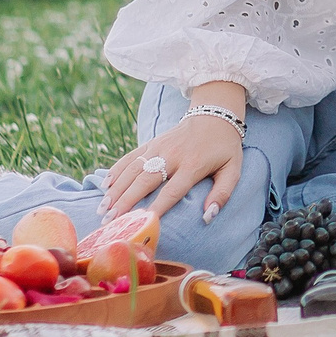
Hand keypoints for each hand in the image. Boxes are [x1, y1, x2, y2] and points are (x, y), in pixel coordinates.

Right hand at [104, 111, 244, 223]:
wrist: (215, 114)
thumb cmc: (224, 148)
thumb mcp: (233, 170)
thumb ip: (222, 193)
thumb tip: (208, 216)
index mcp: (193, 165)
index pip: (173, 190)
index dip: (158, 207)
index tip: (143, 222)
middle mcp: (173, 155)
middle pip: (146, 180)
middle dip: (126, 200)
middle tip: (110, 219)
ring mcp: (159, 146)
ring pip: (133, 168)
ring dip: (116, 188)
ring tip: (103, 207)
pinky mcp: (152, 141)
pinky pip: (131, 155)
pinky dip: (117, 169)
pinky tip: (105, 184)